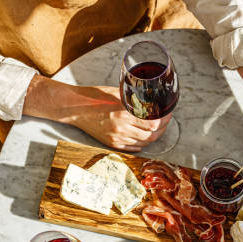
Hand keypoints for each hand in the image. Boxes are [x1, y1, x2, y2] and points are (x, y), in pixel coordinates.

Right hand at [23, 76, 169, 151]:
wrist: (74, 108)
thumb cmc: (95, 96)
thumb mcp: (118, 94)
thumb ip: (134, 101)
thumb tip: (151, 103)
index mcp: (123, 113)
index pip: (153, 123)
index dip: (164, 120)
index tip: (168, 114)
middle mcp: (121, 129)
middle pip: (151, 135)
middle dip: (162, 129)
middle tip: (165, 122)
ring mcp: (116, 138)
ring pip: (144, 143)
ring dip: (153, 136)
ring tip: (157, 129)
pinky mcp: (112, 144)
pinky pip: (133, 148)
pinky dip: (142, 143)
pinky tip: (145, 136)